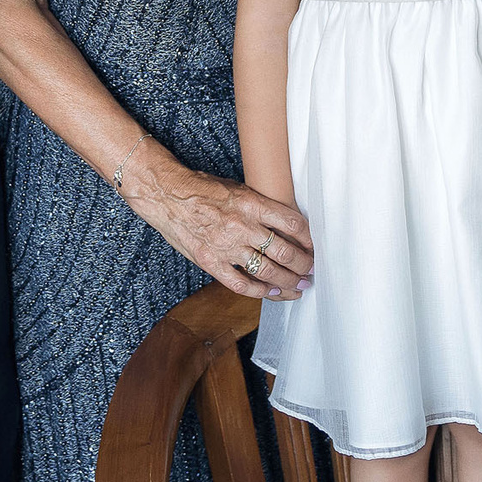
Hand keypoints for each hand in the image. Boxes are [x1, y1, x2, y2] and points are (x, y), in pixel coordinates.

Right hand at [124, 153, 315, 299]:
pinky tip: (272, 293)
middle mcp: (242, 226)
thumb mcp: (238, 188)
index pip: (292, 223)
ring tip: (300, 286)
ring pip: (267, 271)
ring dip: (288, 282)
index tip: (315, 246)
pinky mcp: (210, 262)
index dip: (309, 238)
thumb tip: (285, 224)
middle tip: (312, 271)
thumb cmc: (202, 188)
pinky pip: (241, 283)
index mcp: (251, 203)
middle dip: (303, 265)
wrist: (166, 195)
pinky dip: (260, 291)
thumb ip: (260, 206)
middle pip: (284, 251)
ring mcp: (226, 246)